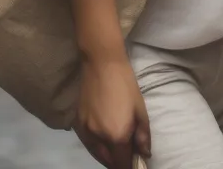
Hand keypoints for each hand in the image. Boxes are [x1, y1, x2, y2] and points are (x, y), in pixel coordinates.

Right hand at [75, 53, 150, 168]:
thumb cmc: (125, 84)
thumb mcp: (140, 108)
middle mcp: (99, 139)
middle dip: (118, 161)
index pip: (122, 163)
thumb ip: (143, 134)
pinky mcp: (77, 125)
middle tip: (128, 154)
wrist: (101, 64)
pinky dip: (97, 147)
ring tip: (117, 149)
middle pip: (108, 161)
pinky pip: (88, 144)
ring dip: (107, 156)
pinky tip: (104, 139)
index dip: (130, 165)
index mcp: (117, 135)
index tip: (136, 162)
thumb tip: (145, 154)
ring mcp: (85, 133)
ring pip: (97, 154)